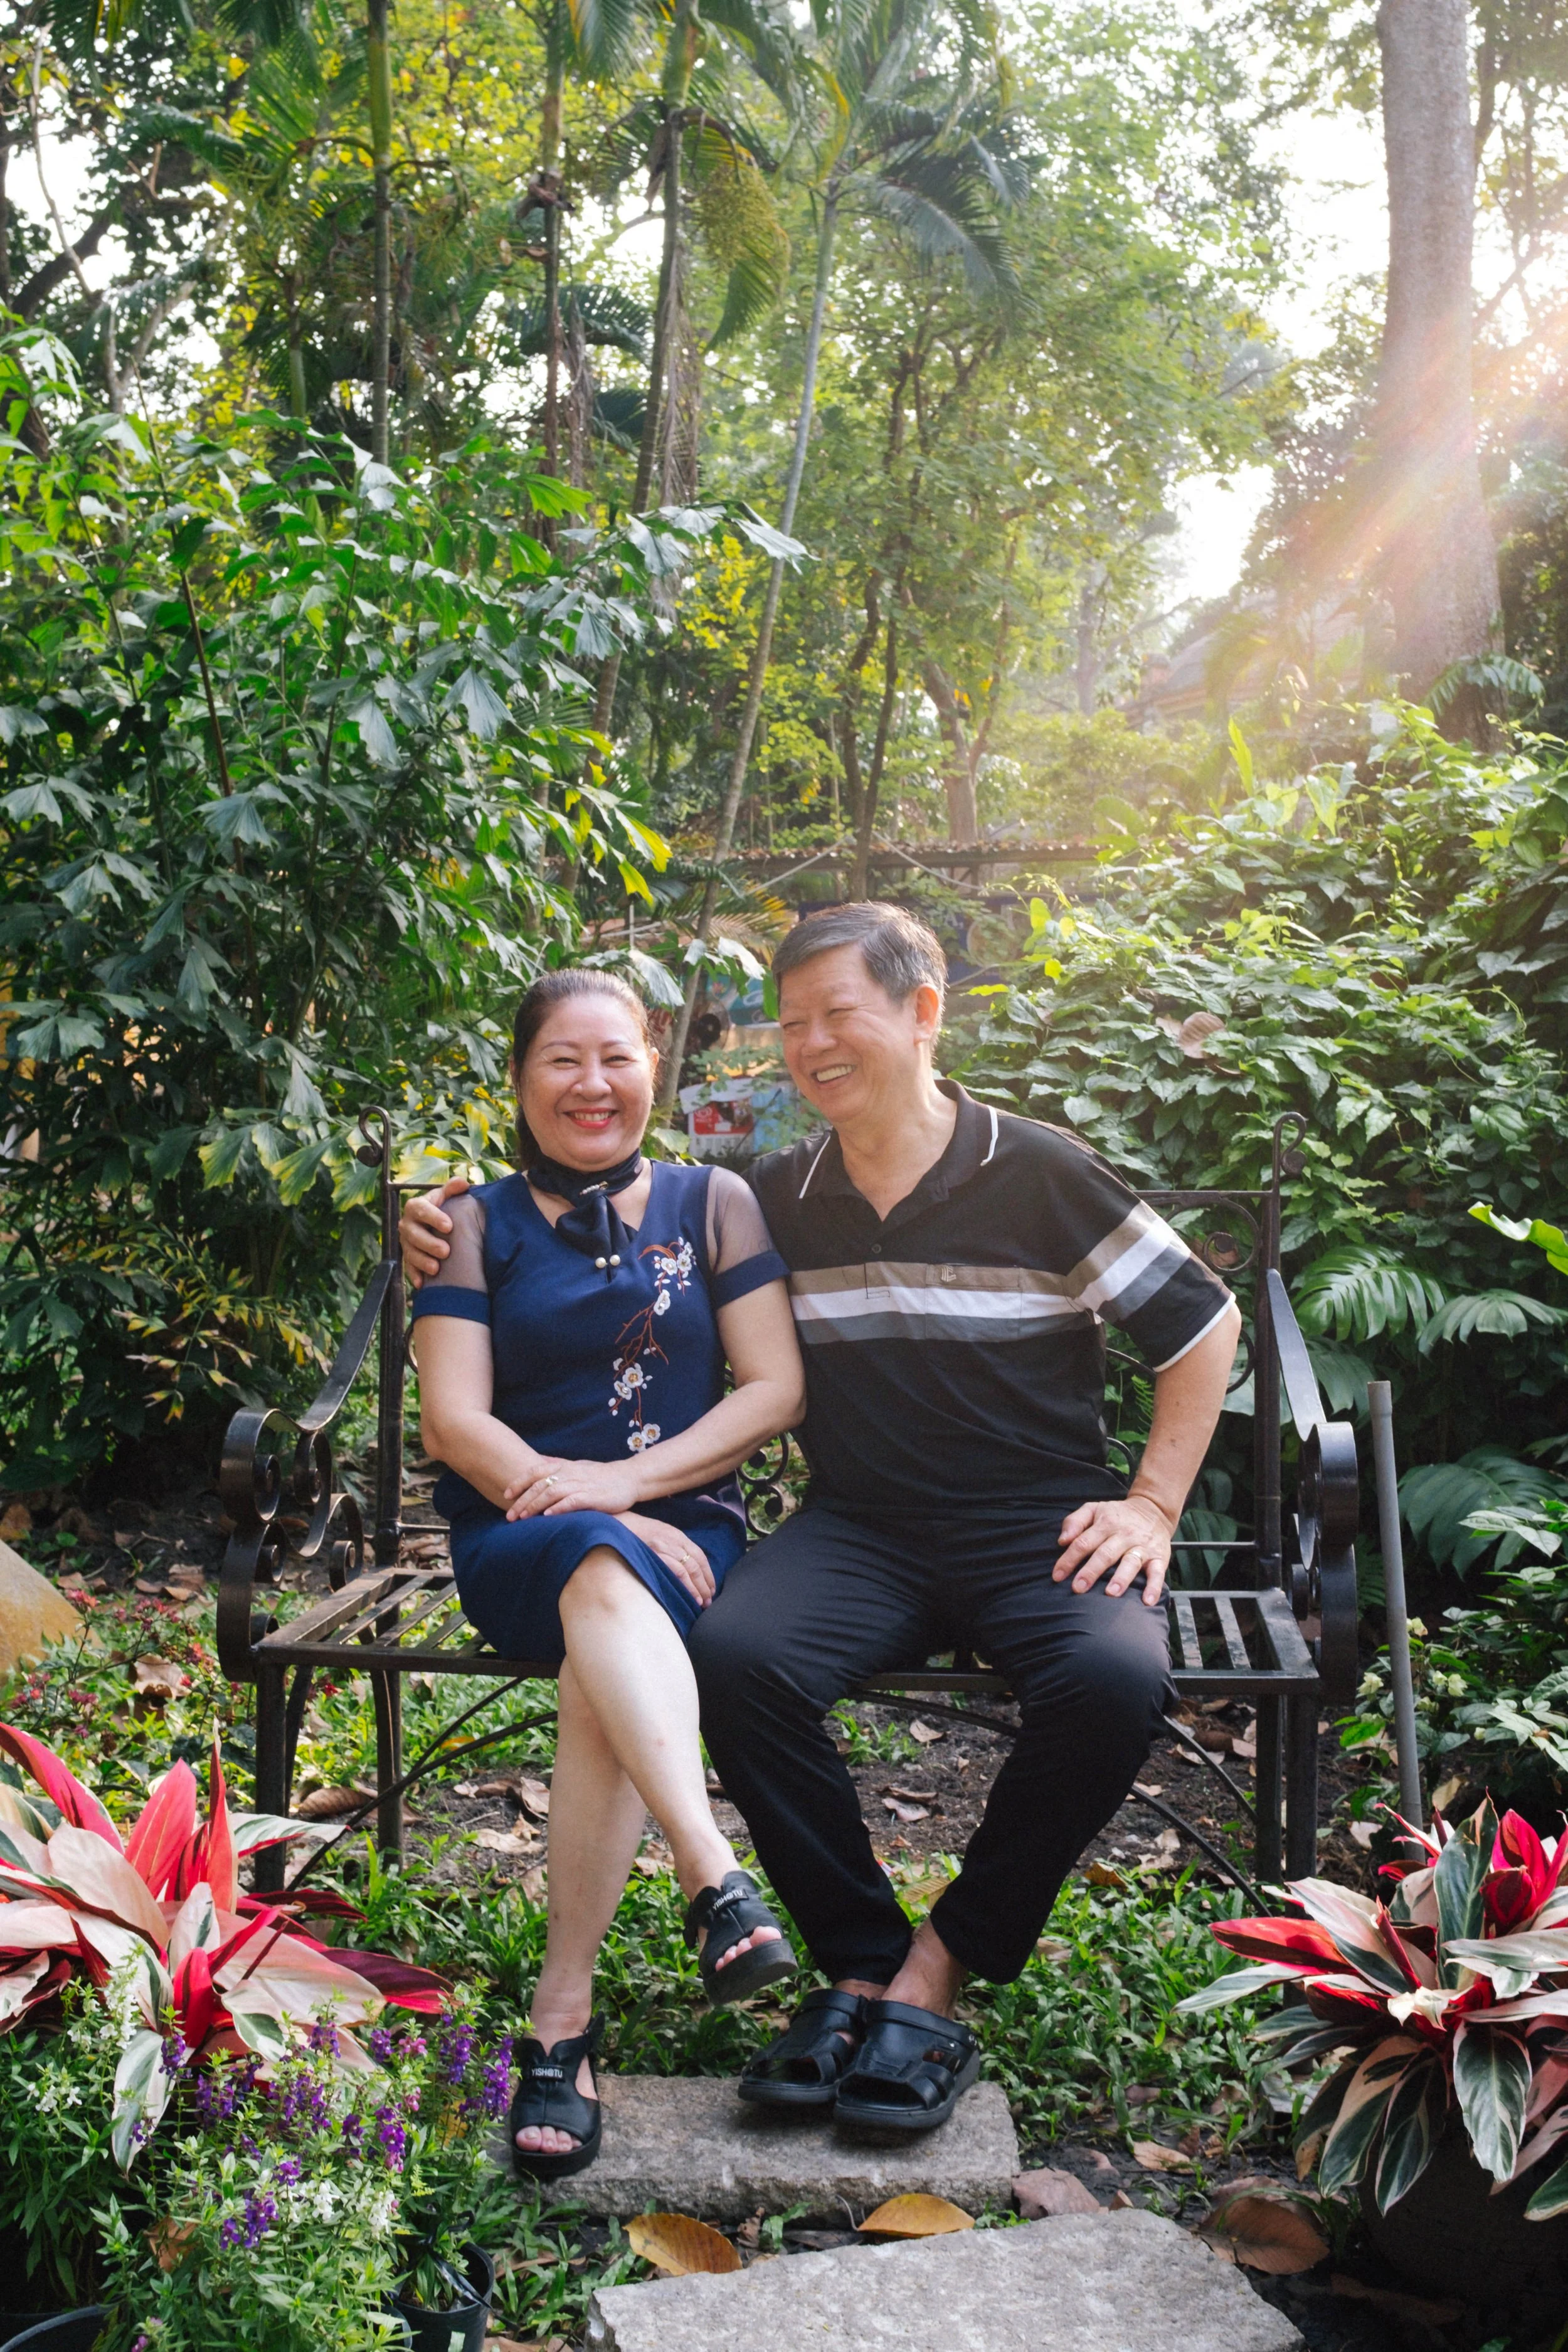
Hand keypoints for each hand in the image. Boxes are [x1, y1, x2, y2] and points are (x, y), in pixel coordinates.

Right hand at [400, 1177, 469, 1286]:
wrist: (436, 1225)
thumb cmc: (443, 1209)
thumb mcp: (447, 1198)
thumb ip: (453, 1189)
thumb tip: (462, 1183)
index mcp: (416, 1206)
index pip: (421, 1209)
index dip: (433, 1217)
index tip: (449, 1226)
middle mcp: (408, 1224)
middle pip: (413, 1234)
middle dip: (428, 1243)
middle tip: (446, 1251)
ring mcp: (406, 1242)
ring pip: (409, 1252)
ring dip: (421, 1261)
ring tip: (436, 1268)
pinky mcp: (408, 1257)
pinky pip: (408, 1267)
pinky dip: (414, 1275)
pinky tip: (422, 1283)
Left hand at [504, 1456, 644, 1520]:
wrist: (628, 1478)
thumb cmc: (600, 1475)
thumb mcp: (577, 1466)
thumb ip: (558, 1465)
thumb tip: (538, 1462)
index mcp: (565, 1466)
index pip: (536, 1471)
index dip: (519, 1482)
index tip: (505, 1494)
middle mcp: (570, 1473)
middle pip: (540, 1484)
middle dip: (522, 1500)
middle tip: (509, 1516)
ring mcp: (582, 1485)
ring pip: (552, 1492)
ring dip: (535, 1505)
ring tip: (523, 1517)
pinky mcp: (593, 1497)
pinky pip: (573, 1501)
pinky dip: (559, 1508)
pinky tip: (548, 1516)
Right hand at [615, 1511, 716, 1606]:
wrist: (613, 1524)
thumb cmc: (633, 1531)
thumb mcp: (657, 1534)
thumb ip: (670, 1546)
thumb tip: (682, 1567)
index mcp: (676, 1535)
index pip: (699, 1555)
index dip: (708, 1573)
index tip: (711, 1587)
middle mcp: (674, 1540)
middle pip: (697, 1564)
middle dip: (706, 1584)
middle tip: (709, 1600)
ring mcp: (665, 1547)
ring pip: (690, 1569)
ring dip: (699, 1588)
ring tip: (701, 1602)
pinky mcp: (655, 1555)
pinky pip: (677, 1572)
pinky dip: (687, 1586)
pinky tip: (691, 1597)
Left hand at [1053, 1493, 1175, 1607]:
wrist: (1153, 1510)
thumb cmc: (1117, 1515)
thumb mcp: (1094, 1509)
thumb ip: (1074, 1521)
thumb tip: (1062, 1540)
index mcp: (1105, 1524)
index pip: (1083, 1542)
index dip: (1069, 1559)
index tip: (1057, 1576)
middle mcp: (1124, 1535)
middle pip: (1105, 1554)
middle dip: (1091, 1571)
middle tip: (1078, 1588)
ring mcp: (1142, 1547)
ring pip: (1131, 1562)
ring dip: (1121, 1578)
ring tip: (1111, 1593)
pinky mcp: (1159, 1557)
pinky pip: (1158, 1573)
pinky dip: (1153, 1587)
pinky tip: (1147, 1601)